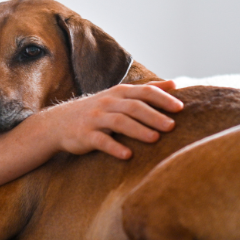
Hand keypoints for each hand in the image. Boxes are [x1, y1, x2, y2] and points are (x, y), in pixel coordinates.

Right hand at [44, 80, 183, 159]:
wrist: (58, 123)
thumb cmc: (97, 111)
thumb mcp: (118, 96)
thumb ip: (145, 91)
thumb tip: (174, 83)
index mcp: (119, 93)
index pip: (144, 92)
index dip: (162, 99)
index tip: (180, 108)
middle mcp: (108, 103)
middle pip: (134, 107)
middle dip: (154, 116)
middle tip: (172, 126)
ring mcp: (95, 119)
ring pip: (119, 122)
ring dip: (138, 130)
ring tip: (155, 139)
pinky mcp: (85, 135)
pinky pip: (101, 141)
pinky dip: (115, 147)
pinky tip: (128, 155)